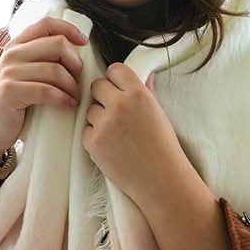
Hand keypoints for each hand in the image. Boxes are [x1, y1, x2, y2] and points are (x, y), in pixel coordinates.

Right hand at [0, 15, 88, 150]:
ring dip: (72, 86)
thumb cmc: (12, 104)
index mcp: (16, 46)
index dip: (69, 29)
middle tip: (79, 79)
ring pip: (55, 70)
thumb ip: (40, 61)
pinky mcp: (10, 92)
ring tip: (74, 97)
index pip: (46, 24)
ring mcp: (9, 72)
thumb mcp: (23, 75)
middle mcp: (12, 54)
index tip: (83, 42)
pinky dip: (63, 98)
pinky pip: (47, 90)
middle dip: (75, 62)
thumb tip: (75, 55)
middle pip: (57, 44)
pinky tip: (68, 104)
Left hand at [81, 64, 185, 206]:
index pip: (115, 70)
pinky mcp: (93, 142)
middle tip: (114, 112)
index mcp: (139, 94)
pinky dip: (95, 138)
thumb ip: (147, 92)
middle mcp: (120, 104)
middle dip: (103, 96)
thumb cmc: (164, 148)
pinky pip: (86, 131)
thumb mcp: (159, 114)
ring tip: (117, 134)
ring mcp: (104, 123)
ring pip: (89, 109)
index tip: (118, 89)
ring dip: (98, 118)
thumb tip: (144, 75)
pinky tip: (112, 147)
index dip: (115, 79)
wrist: (160, 179)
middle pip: (97, 86)